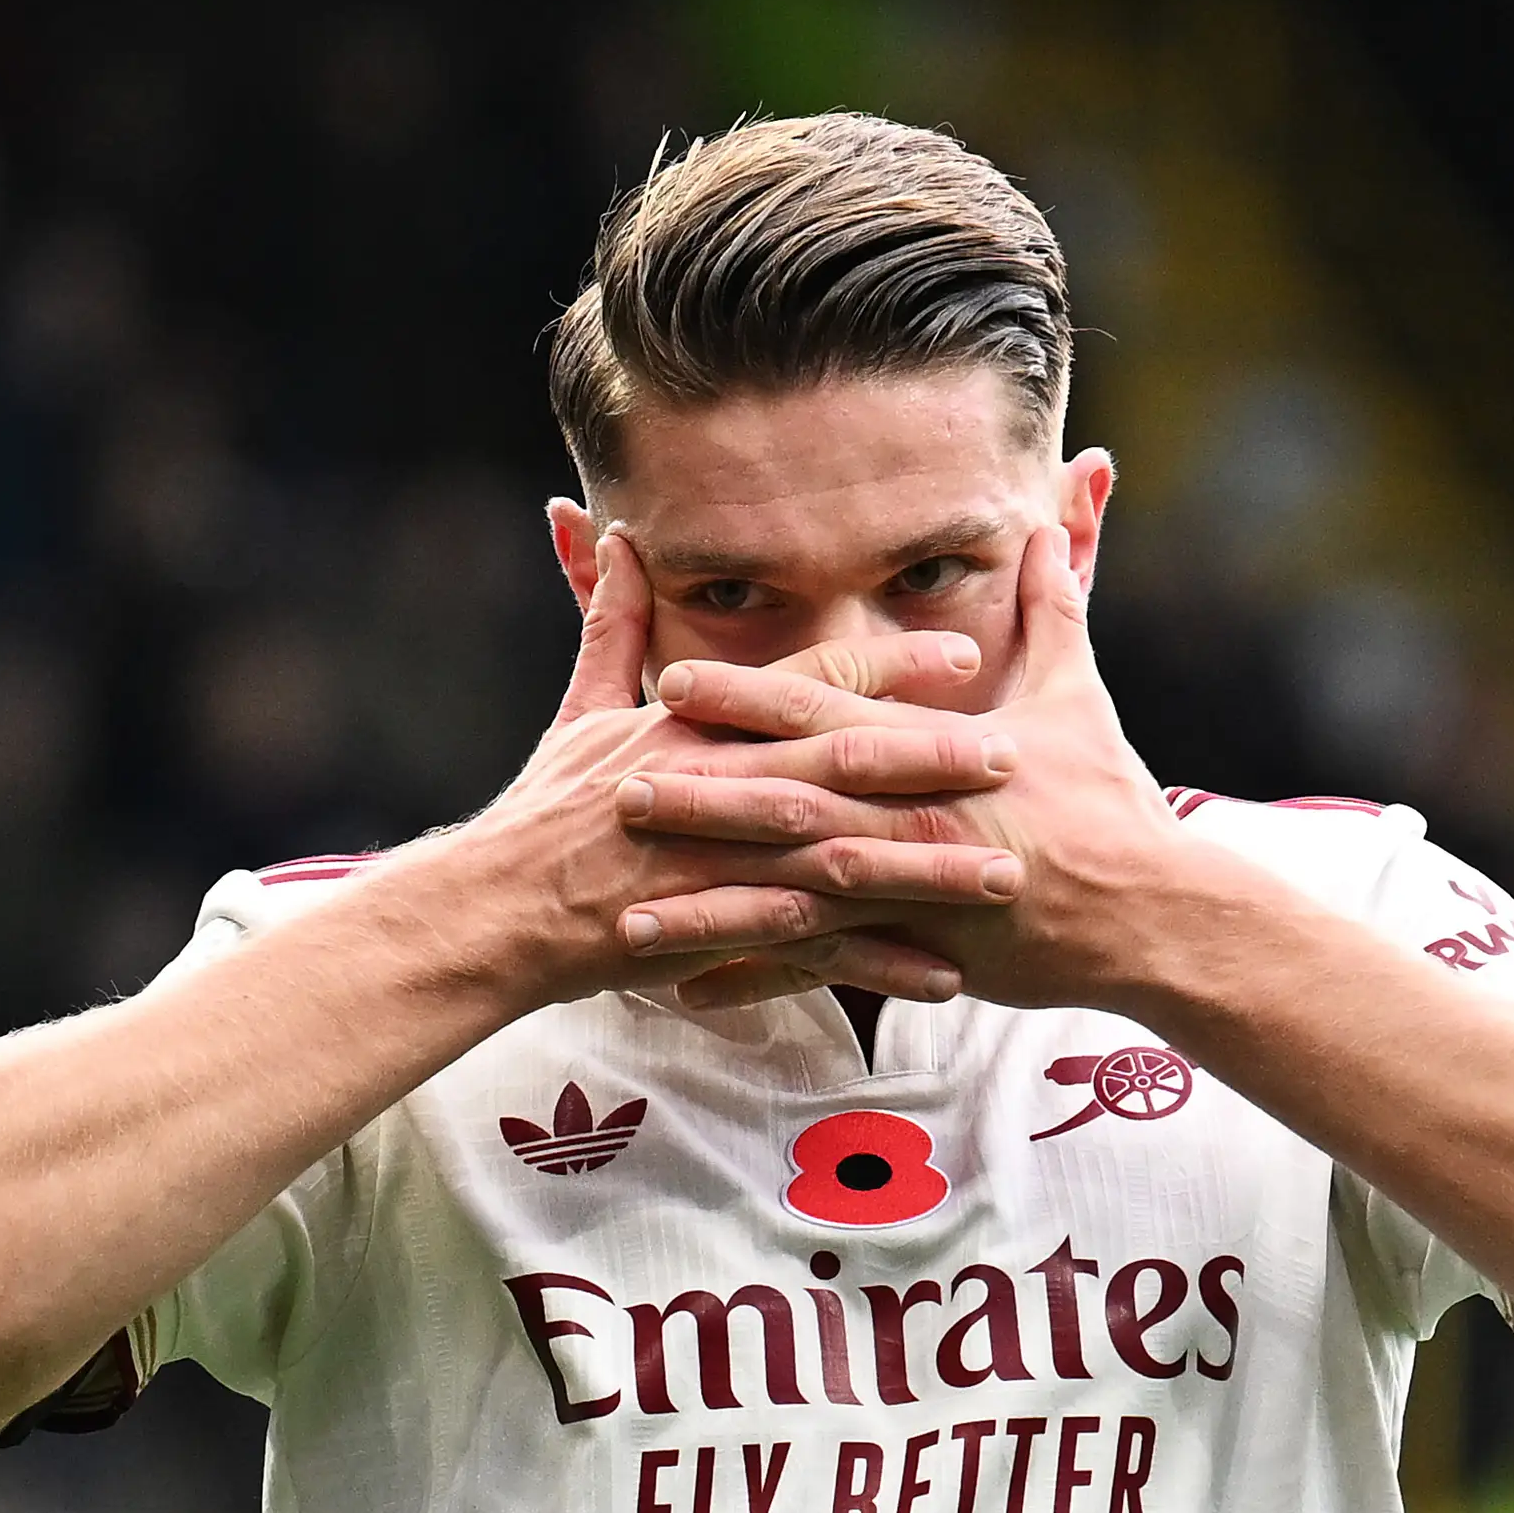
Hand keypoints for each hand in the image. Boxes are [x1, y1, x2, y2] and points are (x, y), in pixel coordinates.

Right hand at [450, 531, 1025, 1008]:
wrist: (499, 909)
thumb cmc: (546, 811)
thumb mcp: (581, 709)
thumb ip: (617, 626)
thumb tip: (622, 539)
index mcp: (699, 729)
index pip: (808, 683)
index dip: (890, 666)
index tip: (966, 651)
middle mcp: (720, 789)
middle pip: (845, 766)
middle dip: (934, 761)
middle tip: (1013, 757)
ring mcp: (725, 865)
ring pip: (847, 860)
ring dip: (930, 868)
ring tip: (1005, 873)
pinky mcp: (722, 933)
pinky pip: (818, 951)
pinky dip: (882, 963)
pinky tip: (947, 973)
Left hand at [620, 524, 1217, 1010]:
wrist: (1152, 911)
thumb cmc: (1111, 804)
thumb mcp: (1081, 696)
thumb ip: (1052, 611)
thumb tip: (1047, 528)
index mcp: (934, 750)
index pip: (825, 713)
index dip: (747, 695)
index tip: (675, 679)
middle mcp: (911, 817)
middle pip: (789, 801)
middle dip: (700, 794)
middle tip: (615, 787)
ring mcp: (912, 891)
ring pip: (792, 896)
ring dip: (707, 903)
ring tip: (627, 912)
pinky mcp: (919, 953)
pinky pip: (823, 971)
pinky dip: (757, 982)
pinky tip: (690, 993)